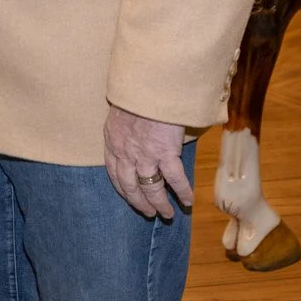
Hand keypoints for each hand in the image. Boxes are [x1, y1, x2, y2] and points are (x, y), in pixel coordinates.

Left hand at [103, 104, 191, 220]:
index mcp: (113, 142)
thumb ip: (124, 127)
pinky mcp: (165, 153)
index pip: (114, 173)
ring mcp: (145, 156)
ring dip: (159, 204)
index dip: (123, 189)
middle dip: (139, 203)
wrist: (148, 86)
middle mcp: (126, 154)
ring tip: (167, 214)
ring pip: (151, 188)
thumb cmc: (136, 93)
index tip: (129, 198)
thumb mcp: (120, 110)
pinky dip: (182, 192)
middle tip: (149, 213)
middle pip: (130, 187)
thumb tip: (134, 132)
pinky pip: (174, 179)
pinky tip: (187, 202)